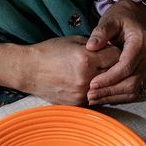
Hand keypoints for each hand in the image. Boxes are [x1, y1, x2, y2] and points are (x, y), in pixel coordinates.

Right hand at [0, 36, 119, 104]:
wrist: (28, 71)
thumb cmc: (49, 52)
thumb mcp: (73, 41)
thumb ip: (95, 45)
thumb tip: (111, 47)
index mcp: (86, 59)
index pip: (116, 56)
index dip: (116, 52)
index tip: (113, 51)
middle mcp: (86, 79)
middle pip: (115, 74)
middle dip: (115, 67)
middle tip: (112, 63)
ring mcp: (81, 94)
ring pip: (106, 88)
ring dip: (107, 82)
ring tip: (102, 74)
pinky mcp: (76, 104)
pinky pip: (95, 98)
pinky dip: (96, 92)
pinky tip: (91, 84)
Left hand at [87, 0, 145, 105]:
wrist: (135, 15)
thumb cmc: (121, 16)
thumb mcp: (110, 19)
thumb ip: (101, 32)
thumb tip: (90, 46)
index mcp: (141, 43)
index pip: (126, 67)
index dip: (109, 78)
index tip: (92, 84)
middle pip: (131, 82)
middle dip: (110, 90)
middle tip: (90, 95)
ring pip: (133, 89)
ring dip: (113, 96)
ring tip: (94, 98)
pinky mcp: (144, 71)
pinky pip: (133, 88)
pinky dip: (118, 95)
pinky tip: (103, 96)